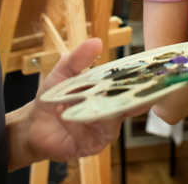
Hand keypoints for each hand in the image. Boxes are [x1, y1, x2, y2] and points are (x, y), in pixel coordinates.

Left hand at [8, 39, 144, 167]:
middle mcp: (112, 114)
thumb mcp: (64, 72)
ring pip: (108, 122)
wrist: (34, 122)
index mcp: (111, 94)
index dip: (147, 85)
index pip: (135, 90)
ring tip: (66, 101)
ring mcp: (103, 132)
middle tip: (109, 88)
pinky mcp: (91, 146)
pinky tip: (61, 113)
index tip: (153, 77)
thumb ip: (79, 59)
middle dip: (123, 98)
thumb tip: (96, 42)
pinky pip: (89, 135)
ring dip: (88, 110)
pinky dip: (74, 123)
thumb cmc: (54, 96)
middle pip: (127, 107)